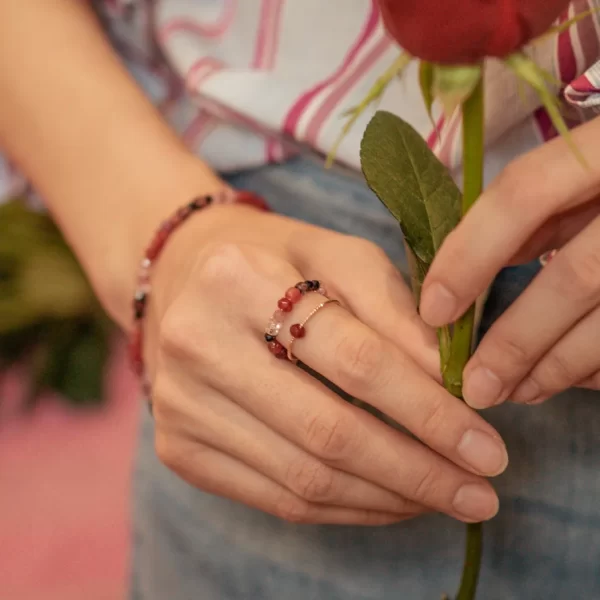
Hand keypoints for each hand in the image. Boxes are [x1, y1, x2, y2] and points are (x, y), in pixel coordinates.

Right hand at [142, 202, 506, 525]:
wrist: (185, 280)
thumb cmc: (276, 263)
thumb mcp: (341, 259)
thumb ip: (399, 315)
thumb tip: (457, 390)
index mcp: (237, 279)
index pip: (353, 360)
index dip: (428, 411)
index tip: (488, 447)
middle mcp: (197, 343)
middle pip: (327, 431)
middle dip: (417, 471)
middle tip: (481, 492)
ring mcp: (179, 404)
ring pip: (304, 479)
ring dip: (387, 498)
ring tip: (444, 497)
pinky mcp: (178, 448)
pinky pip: (276, 499)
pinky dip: (345, 509)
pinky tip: (389, 500)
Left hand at [420, 116, 599, 408]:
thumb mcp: (584, 169)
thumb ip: (537, 209)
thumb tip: (472, 261)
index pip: (523, 194)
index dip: (471, 254)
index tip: (434, 310)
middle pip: (576, 277)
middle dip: (517, 341)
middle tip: (475, 387)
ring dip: (557, 368)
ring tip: (512, 393)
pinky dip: (598, 367)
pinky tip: (567, 381)